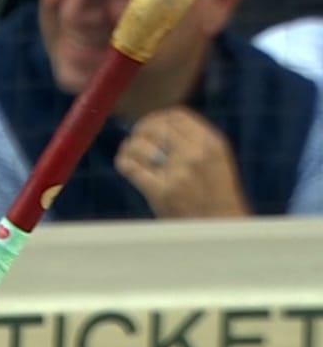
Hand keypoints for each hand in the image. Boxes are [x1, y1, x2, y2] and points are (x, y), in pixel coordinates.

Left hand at [115, 105, 249, 217]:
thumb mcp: (215, 162)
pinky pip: (131, 167)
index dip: (157, 118)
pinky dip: (123, 163)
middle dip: (140, 131)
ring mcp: (179, 174)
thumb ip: (193, 142)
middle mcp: (196, 154)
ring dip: (130, 149)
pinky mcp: (162, 192)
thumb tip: (157, 123)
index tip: (148, 127)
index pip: (176, 115)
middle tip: (136, 142)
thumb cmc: (216, 197)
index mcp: (212, 144)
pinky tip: (125, 166)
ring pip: (139, 145)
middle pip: (154, 127)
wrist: (222, 230)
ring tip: (130, 155)